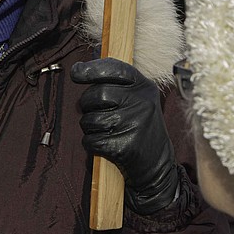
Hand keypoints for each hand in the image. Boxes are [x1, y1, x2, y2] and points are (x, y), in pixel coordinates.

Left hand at [72, 59, 178, 214]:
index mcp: (144, 87)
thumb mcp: (138, 99)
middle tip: (95, 112)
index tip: (76, 73)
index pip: (114, 69)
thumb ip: (116, 83)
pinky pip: (90, 140)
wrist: (156, 166)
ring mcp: (133, 124)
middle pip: (96, 95)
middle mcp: (141, 102)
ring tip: (106, 131)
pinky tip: (106, 145)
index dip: (91, 69)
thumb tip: (81, 68)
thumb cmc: (139, 127)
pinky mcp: (124, 146)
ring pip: (90, 119)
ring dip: (90, 127)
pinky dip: (92, 144)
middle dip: (87, 105)